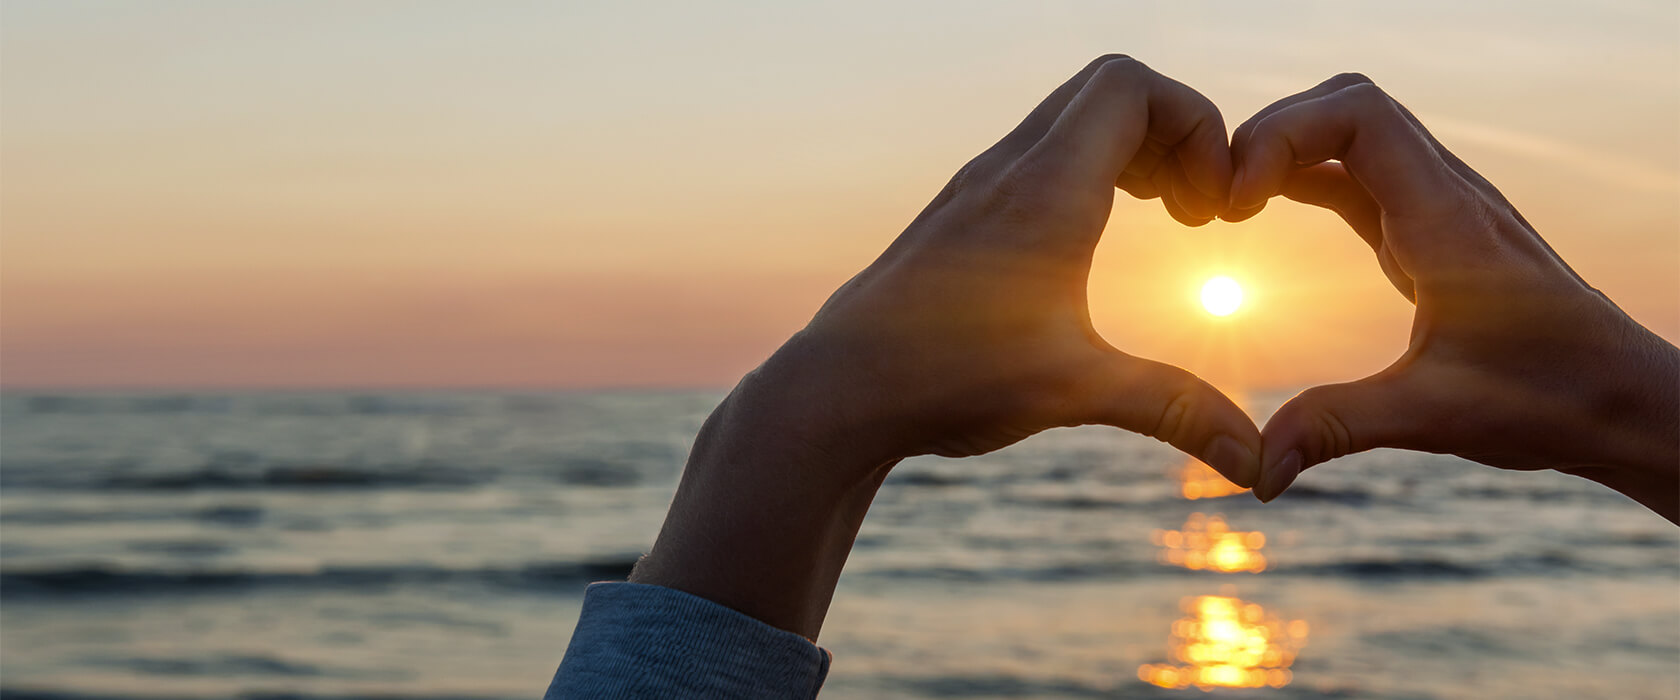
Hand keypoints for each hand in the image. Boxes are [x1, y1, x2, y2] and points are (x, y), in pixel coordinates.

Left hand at [631, 56, 1262, 638]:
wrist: (836, 390)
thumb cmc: (945, 379)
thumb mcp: (1075, 391)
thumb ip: (1175, 410)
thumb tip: (1258, 466)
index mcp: (1045, 189)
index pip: (1132, 85)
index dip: (1196, 122)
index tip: (1214, 207)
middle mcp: (1007, 170)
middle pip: (1107, 89)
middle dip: (1174, 131)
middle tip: (1199, 209)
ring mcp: (976, 188)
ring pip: (1069, 119)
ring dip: (1130, 149)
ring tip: (1166, 217)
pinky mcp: (958, 217)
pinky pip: (1038, 153)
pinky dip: (1087, 170)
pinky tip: (1096, 240)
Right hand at [1226, 74, 1679, 521]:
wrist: (1620, 399)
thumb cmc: (1548, 399)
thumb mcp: (1433, 416)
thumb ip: (1337, 428)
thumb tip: (1255, 470)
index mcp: (1446, 221)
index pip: (1358, 116)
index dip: (1282, 135)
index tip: (1236, 201)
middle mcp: (1447, 195)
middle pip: (1348, 104)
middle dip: (1272, 132)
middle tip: (1220, 198)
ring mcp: (1441, 207)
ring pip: (1354, 130)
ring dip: (1287, 148)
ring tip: (1230, 203)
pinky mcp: (1432, 230)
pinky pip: (1360, 172)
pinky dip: (1305, 175)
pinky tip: (1265, 211)